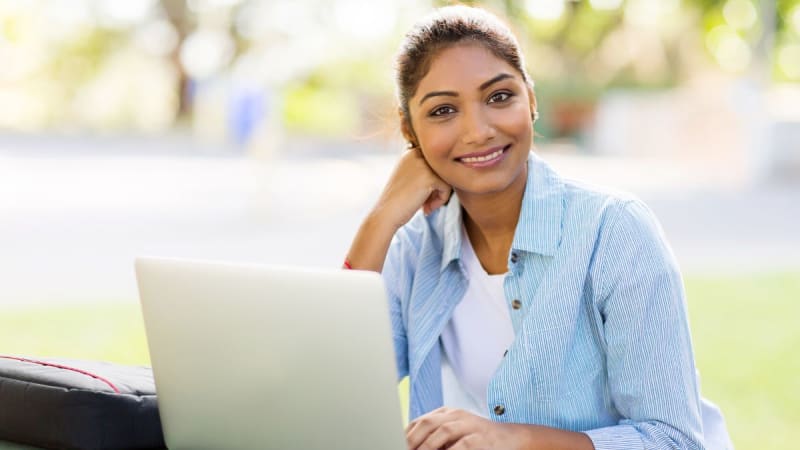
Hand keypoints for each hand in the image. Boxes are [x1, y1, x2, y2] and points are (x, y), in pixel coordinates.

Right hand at [372, 148, 451, 231]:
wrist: (386, 213)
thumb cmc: (397, 201)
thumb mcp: (409, 179)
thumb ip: (425, 172)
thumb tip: (449, 173)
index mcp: (410, 153)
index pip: (435, 164)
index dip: (433, 181)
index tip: (423, 196)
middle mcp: (416, 154)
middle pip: (442, 169)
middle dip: (438, 187)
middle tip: (426, 202)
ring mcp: (423, 164)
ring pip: (447, 178)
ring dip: (440, 195)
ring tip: (427, 206)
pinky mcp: (429, 177)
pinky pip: (447, 188)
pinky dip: (440, 201)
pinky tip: (426, 208)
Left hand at [406, 407, 529, 449]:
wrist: (512, 439)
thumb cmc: (478, 440)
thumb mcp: (455, 435)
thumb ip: (435, 438)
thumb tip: (410, 445)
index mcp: (447, 413)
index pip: (420, 420)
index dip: (406, 433)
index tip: (396, 443)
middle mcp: (458, 416)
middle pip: (429, 422)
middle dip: (413, 439)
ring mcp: (471, 425)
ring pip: (443, 431)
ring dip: (427, 447)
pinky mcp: (482, 438)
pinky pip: (463, 445)